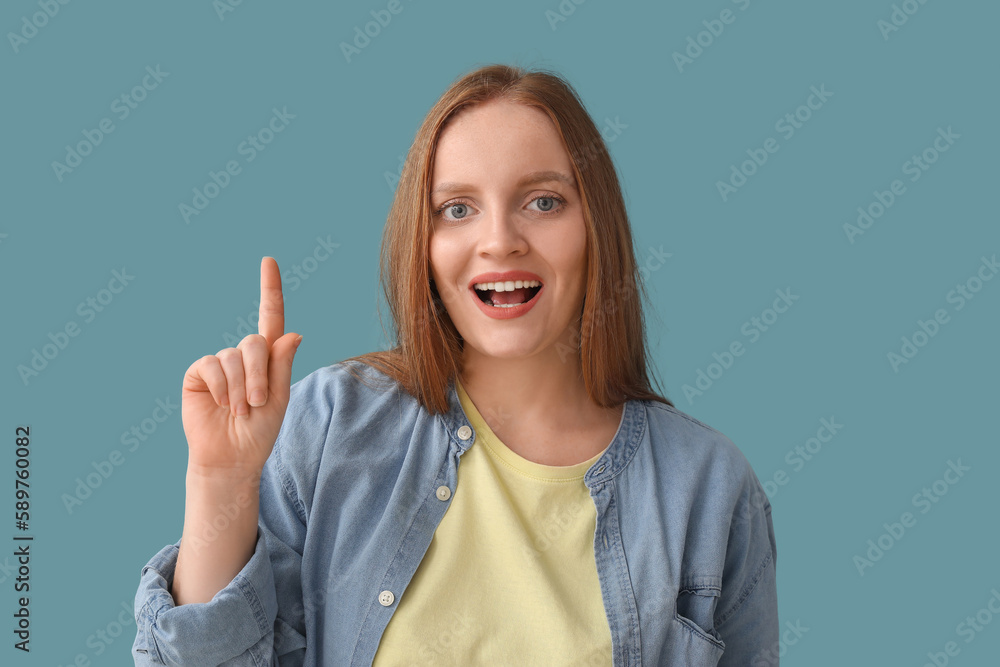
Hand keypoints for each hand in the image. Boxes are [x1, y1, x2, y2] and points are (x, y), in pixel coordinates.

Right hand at [180, 257, 301, 477]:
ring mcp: (220, 363)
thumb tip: (294, 333)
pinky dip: (222, 386)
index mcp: (268, 359)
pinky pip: (212, 365)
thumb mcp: (279, 399)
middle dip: (260, 375)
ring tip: (240, 410)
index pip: (270, 317)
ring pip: (234, 356)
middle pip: (255, 342)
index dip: (270, 289)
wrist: (231, 456)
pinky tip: (222, 404)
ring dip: (241, 387)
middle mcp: (243, 356)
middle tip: (257, 403)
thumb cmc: (258, 431)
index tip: (268, 261)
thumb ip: (282, 365)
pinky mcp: (199, 372)